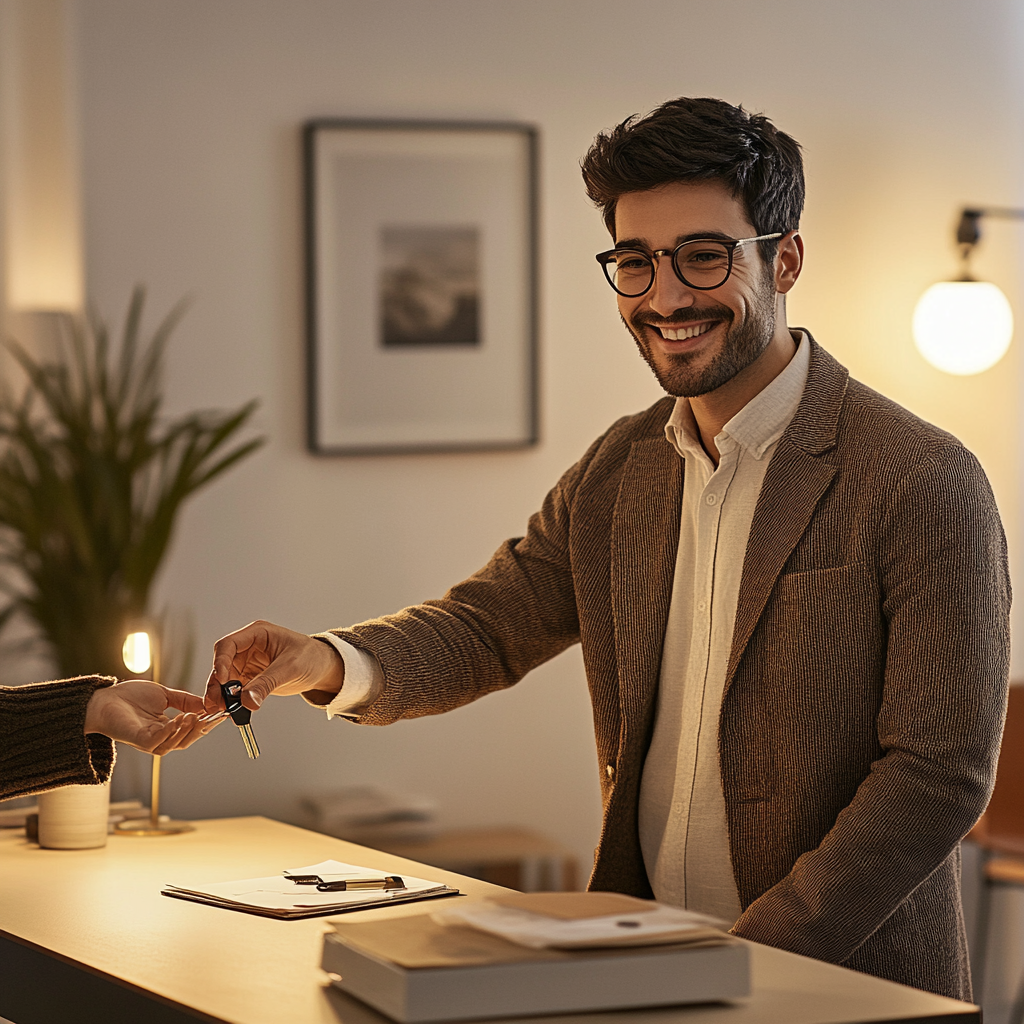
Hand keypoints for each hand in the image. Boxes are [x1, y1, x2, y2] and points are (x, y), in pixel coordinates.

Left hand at [84, 681, 216, 753]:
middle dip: (200, 729)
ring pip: (174, 744)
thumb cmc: (129, 697)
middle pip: (186, 740)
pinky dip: (170, 732)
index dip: (207, 723)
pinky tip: (177, 720)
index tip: (221, 714)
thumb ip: (184, 700)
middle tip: (211, 716)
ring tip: (195, 716)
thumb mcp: (164, 695)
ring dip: (186, 732)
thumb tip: (207, 702)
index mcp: (167, 727)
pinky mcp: (138, 740)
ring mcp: (149, 741)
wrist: (103, 699)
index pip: (191, 730)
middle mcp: (160, 737)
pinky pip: (158, 742)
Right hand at [204, 619, 344, 712]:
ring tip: (223, 710)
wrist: (323, 669)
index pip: (228, 645)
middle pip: (223, 664)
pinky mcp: (251, 678)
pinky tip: (230, 711)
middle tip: (217, 703)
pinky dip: (231, 701)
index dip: (221, 663)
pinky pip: (235, 690)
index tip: (223, 681)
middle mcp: (248, 647)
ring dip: (221, 695)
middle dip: (218, 684)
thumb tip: (247, 700)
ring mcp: (248, 663)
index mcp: (257, 634)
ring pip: (226, 679)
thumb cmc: (311, 657)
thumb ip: (267, 684)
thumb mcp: (290, 668)